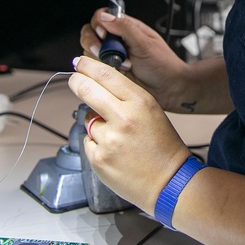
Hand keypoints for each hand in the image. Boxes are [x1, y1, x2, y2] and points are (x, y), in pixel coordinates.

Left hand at [68, 55, 191, 213]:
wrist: (169, 182)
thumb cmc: (163, 146)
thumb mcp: (152, 111)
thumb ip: (126, 98)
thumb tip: (98, 86)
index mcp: (140, 102)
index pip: (106, 75)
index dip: (88, 66)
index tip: (79, 62)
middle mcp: (123, 118)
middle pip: (86, 90)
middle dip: (76, 82)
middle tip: (74, 80)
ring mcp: (108, 140)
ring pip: (87, 119)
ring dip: (94, 123)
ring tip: (116, 136)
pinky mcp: (98, 159)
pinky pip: (87, 142)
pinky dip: (96, 144)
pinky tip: (114, 151)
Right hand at [80, 9, 187, 109]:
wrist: (169, 89)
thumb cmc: (163, 64)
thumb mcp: (145, 43)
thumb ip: (125, 28)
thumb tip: (105, 17)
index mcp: (127, 28)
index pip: (102, 17)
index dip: (99, 24)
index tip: (103, 34)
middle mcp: (117, 41)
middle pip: (90, 33)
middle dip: (93, 42)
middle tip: (104, 52)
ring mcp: (111, 57)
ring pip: (90, 51)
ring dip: (99, 58)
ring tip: (120, 64)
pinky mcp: (109, 72)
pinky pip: (94, 68)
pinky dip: (100, 71)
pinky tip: (117, 72)